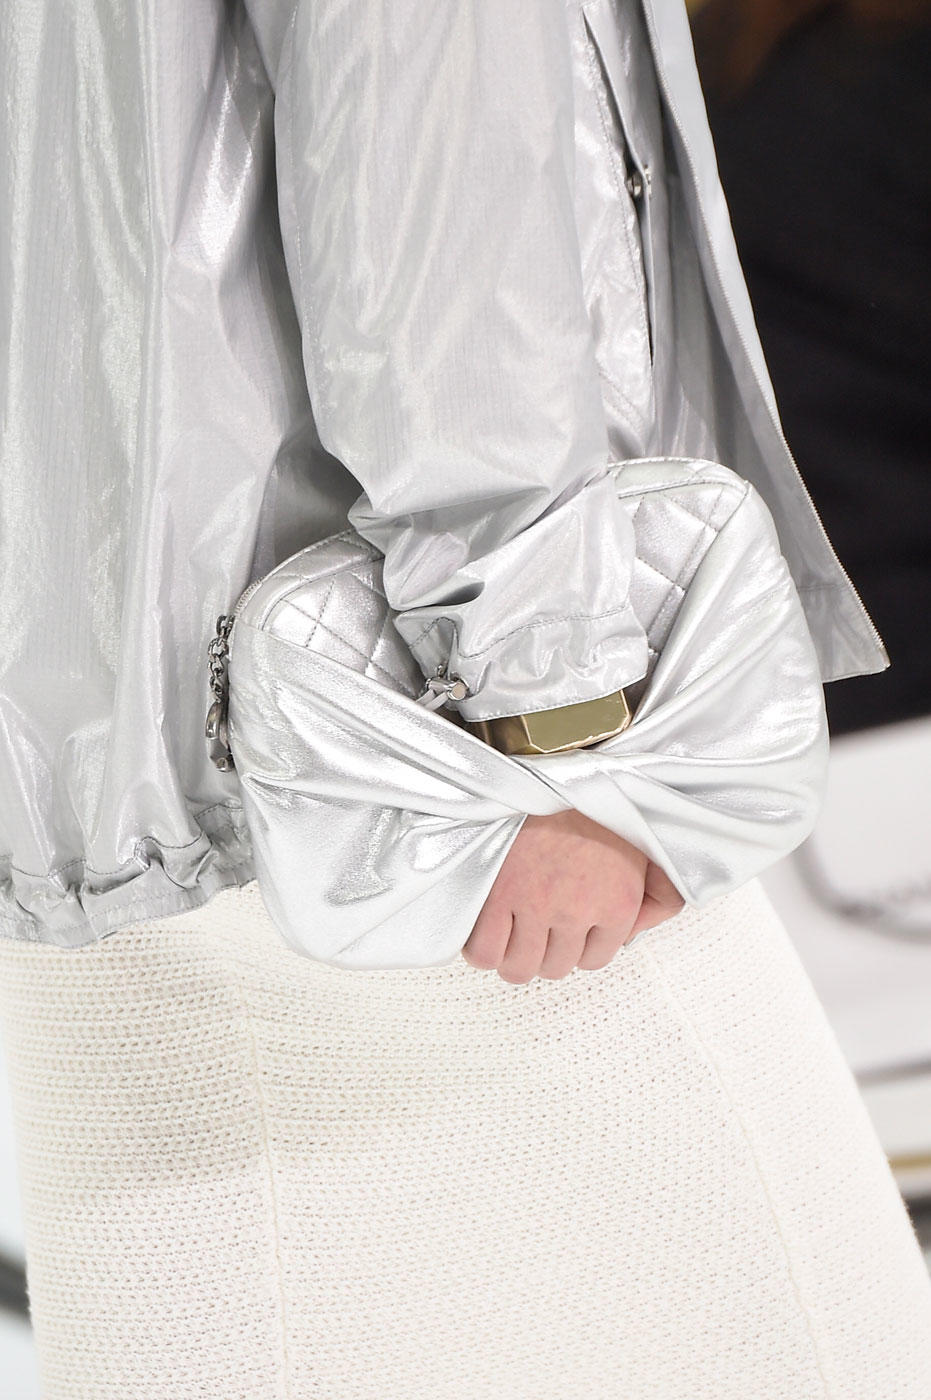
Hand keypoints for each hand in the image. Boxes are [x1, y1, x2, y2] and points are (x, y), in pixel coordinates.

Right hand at [461, 808, 684, 983]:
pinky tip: (486, 929)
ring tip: (509, 933)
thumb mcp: (649, 846)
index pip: (595, 959)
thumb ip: (662, 896)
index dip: (577, 945)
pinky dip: (481, 949)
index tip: (564, 929)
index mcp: (617, 905)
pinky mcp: (494, 895)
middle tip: (535, 928)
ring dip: (513, 956)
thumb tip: (642, 931)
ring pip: (518, 967)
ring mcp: (533, 906)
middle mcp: (577, 912)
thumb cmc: (595, 798)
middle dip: (545, 952)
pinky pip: (483, 952)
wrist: (549, 762)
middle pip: (555, 967)